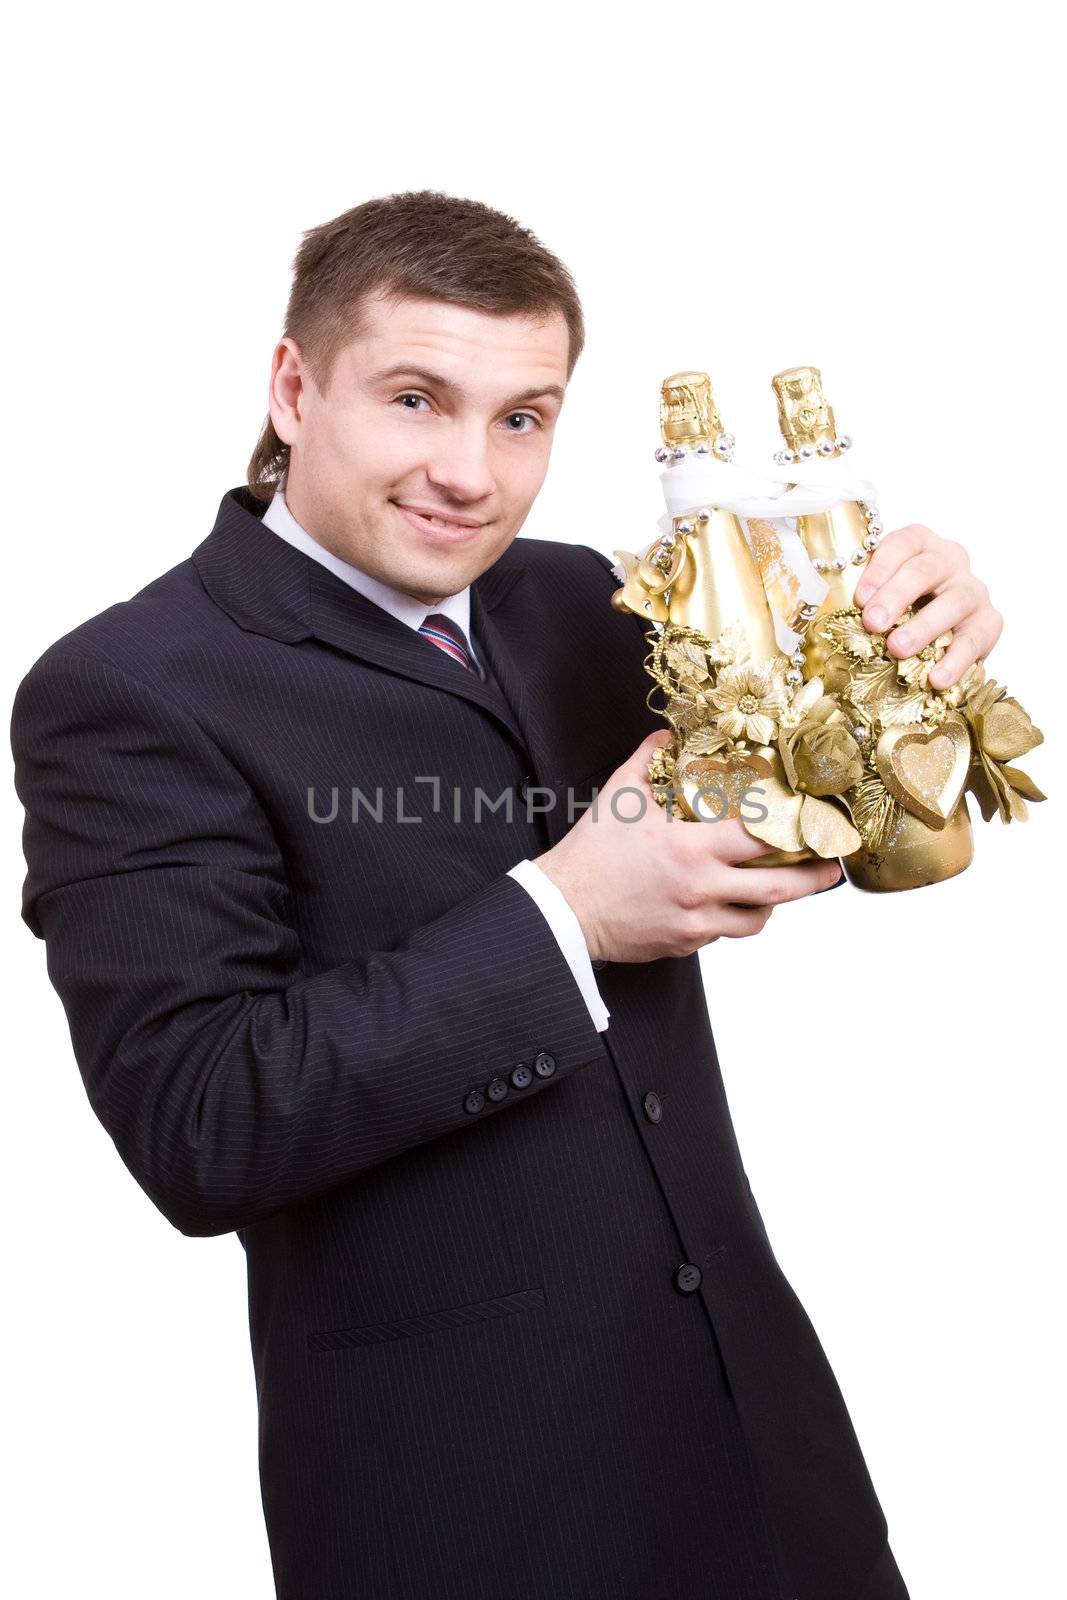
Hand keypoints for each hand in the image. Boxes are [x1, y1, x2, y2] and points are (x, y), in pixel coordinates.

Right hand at [535, 731, 842, 963]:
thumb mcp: (618, 796)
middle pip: (778, 888)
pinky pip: (724, 934)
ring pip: (756, 919)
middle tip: (832, 869)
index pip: (761, 838)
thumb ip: (648, 761)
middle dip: (813, 879)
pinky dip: (735, 918)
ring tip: (782, 888)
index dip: (795, 829)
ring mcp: (695, 922)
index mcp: (690, 847)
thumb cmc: (590, 854)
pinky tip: (731, 902)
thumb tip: (667, 735)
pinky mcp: (685, 944)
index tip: (814, 822)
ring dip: (774, 903)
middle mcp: (701, 887)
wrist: (563, 910)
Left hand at [852, 523, 1002, 688]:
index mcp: (920, 544)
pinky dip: (955, 661)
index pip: (902, 544)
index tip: (860, 598)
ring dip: (923, 627)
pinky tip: (936, 678)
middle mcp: (951, 560)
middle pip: (926, 570)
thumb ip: (862, 597)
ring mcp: (973, 590)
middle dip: (897, 596)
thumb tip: (817, 617)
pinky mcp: (989, 622)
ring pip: (953, 602)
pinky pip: (974, 640)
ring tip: (898, 649)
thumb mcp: (880, 595)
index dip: (880, 568)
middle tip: (873, 623)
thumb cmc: (900, 609)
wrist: (945, 631)